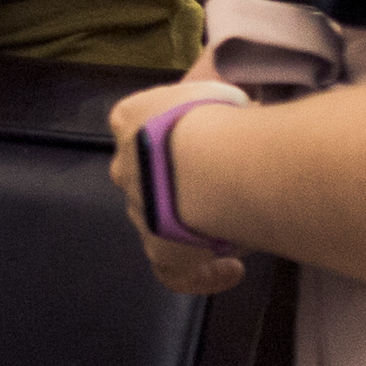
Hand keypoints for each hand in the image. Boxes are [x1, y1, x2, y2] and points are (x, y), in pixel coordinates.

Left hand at [106, 80, 253, 296]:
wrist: (210, 163)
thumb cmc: (215, 116)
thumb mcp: (216, 91)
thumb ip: (217, 99)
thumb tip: (240, 108)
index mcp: (130, 118)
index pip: (137, 124)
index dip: (171, 134)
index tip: (205, 141)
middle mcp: (125, 165)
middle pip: (147, 175)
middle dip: (179, 181)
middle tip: (224, 183)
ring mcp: (138, 210)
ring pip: (160, 219)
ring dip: (192, 221)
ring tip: (236, 220)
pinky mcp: (158, 251)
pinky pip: (175, 272)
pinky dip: (201, 275)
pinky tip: (231, 268)